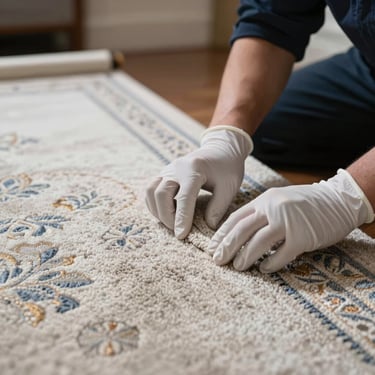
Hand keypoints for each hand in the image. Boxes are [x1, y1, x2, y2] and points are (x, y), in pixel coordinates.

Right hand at [145, 125, 252, 238]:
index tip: (181, 236)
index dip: (181, 218)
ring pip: (151, 191)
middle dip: (166, 216)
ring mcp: (168, 169)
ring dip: (157, 210)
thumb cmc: (227, 168)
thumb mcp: (229, 187)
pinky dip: (154, 204)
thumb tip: (207, 226)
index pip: (184, 198)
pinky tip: (166, 213)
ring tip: (171, 223)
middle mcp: (177, 168)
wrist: (221, 149)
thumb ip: (218, 207)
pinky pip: (151, 190)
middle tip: (178, 231)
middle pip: (161, 194)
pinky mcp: (164, 173)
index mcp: (194, 170)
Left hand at [209, 169, 373, 272]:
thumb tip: (239, 232)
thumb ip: (261, 212)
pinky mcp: (303, 237)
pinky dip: (271, 263)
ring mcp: (288, 222)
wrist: (338, 200)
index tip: (212, 246)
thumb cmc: (305, 203)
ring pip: (258, 242)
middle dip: (227, 246)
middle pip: (242, 230)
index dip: (222, 233)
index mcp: (264, 200)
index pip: (236, 217)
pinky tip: (264, 269)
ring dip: (245, 257)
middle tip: (217, 260)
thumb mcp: (279, 200)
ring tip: (237, 267)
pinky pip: (282, 254)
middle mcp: (273, 209)